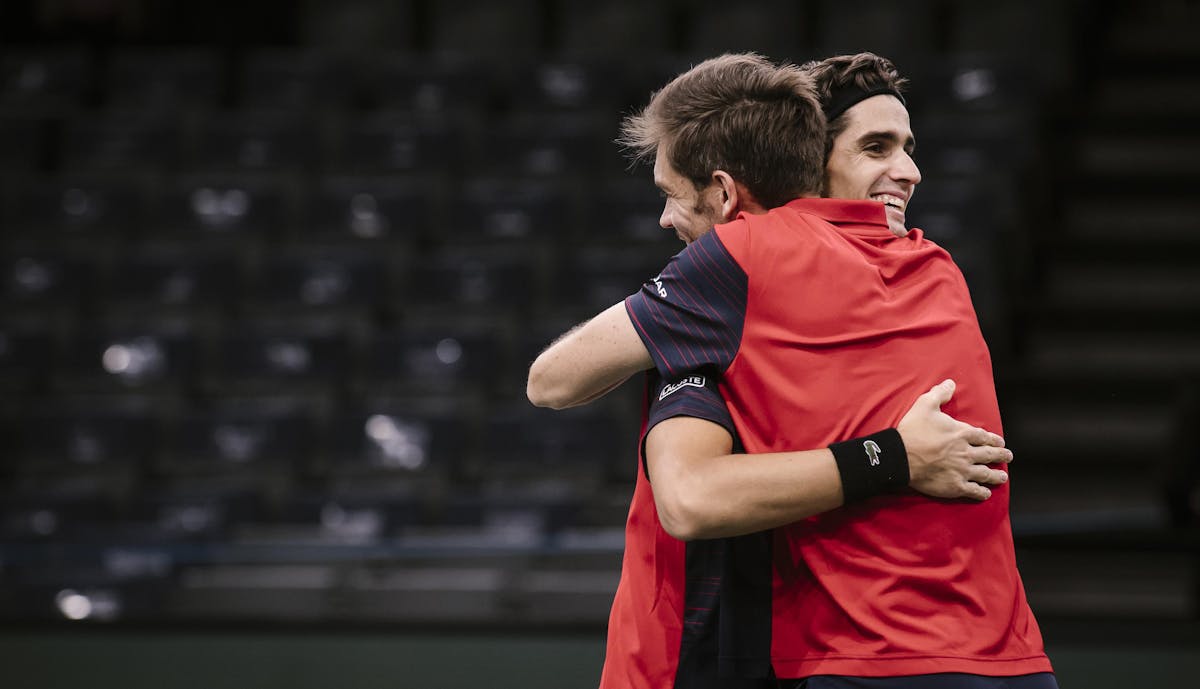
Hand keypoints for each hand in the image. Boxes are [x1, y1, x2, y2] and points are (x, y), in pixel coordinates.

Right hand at [897, 379, 1011, 500]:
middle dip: (1001, 455)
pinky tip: (986, 493)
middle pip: (989, 454)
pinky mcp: (954, 485)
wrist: (901, 456)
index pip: (984, 436)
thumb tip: (951, 382)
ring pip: (985, 473)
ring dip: (996, 475)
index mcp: (961, 433)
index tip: (1000, 442)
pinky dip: (982, 492)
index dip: (993, 439)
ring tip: (1002, 476)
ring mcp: (962, 470)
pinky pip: (973, 490)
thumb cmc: (913, 430)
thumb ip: (939, 394)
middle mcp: (966, 452)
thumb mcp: (924, 405)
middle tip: (1008, 456)